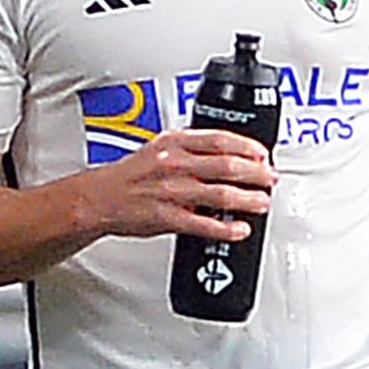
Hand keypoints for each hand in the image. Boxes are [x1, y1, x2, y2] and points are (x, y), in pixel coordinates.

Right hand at [81, 127, 275, 243]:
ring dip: (248, 199)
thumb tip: (225, 155)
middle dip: (256, 173)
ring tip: (262, 202)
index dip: (247, 146)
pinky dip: (226, 228)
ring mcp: (171, 191)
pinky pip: (203, 224)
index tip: (263, 154)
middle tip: (270, 179)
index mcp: (173, 143)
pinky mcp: (167, 217)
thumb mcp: (159, 149)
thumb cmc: (129, 176)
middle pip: (227, 165)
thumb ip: (191, 150)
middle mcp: (174, 164)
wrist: (98, 198)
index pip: (220, 139)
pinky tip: (239, 229)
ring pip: (220, 193)